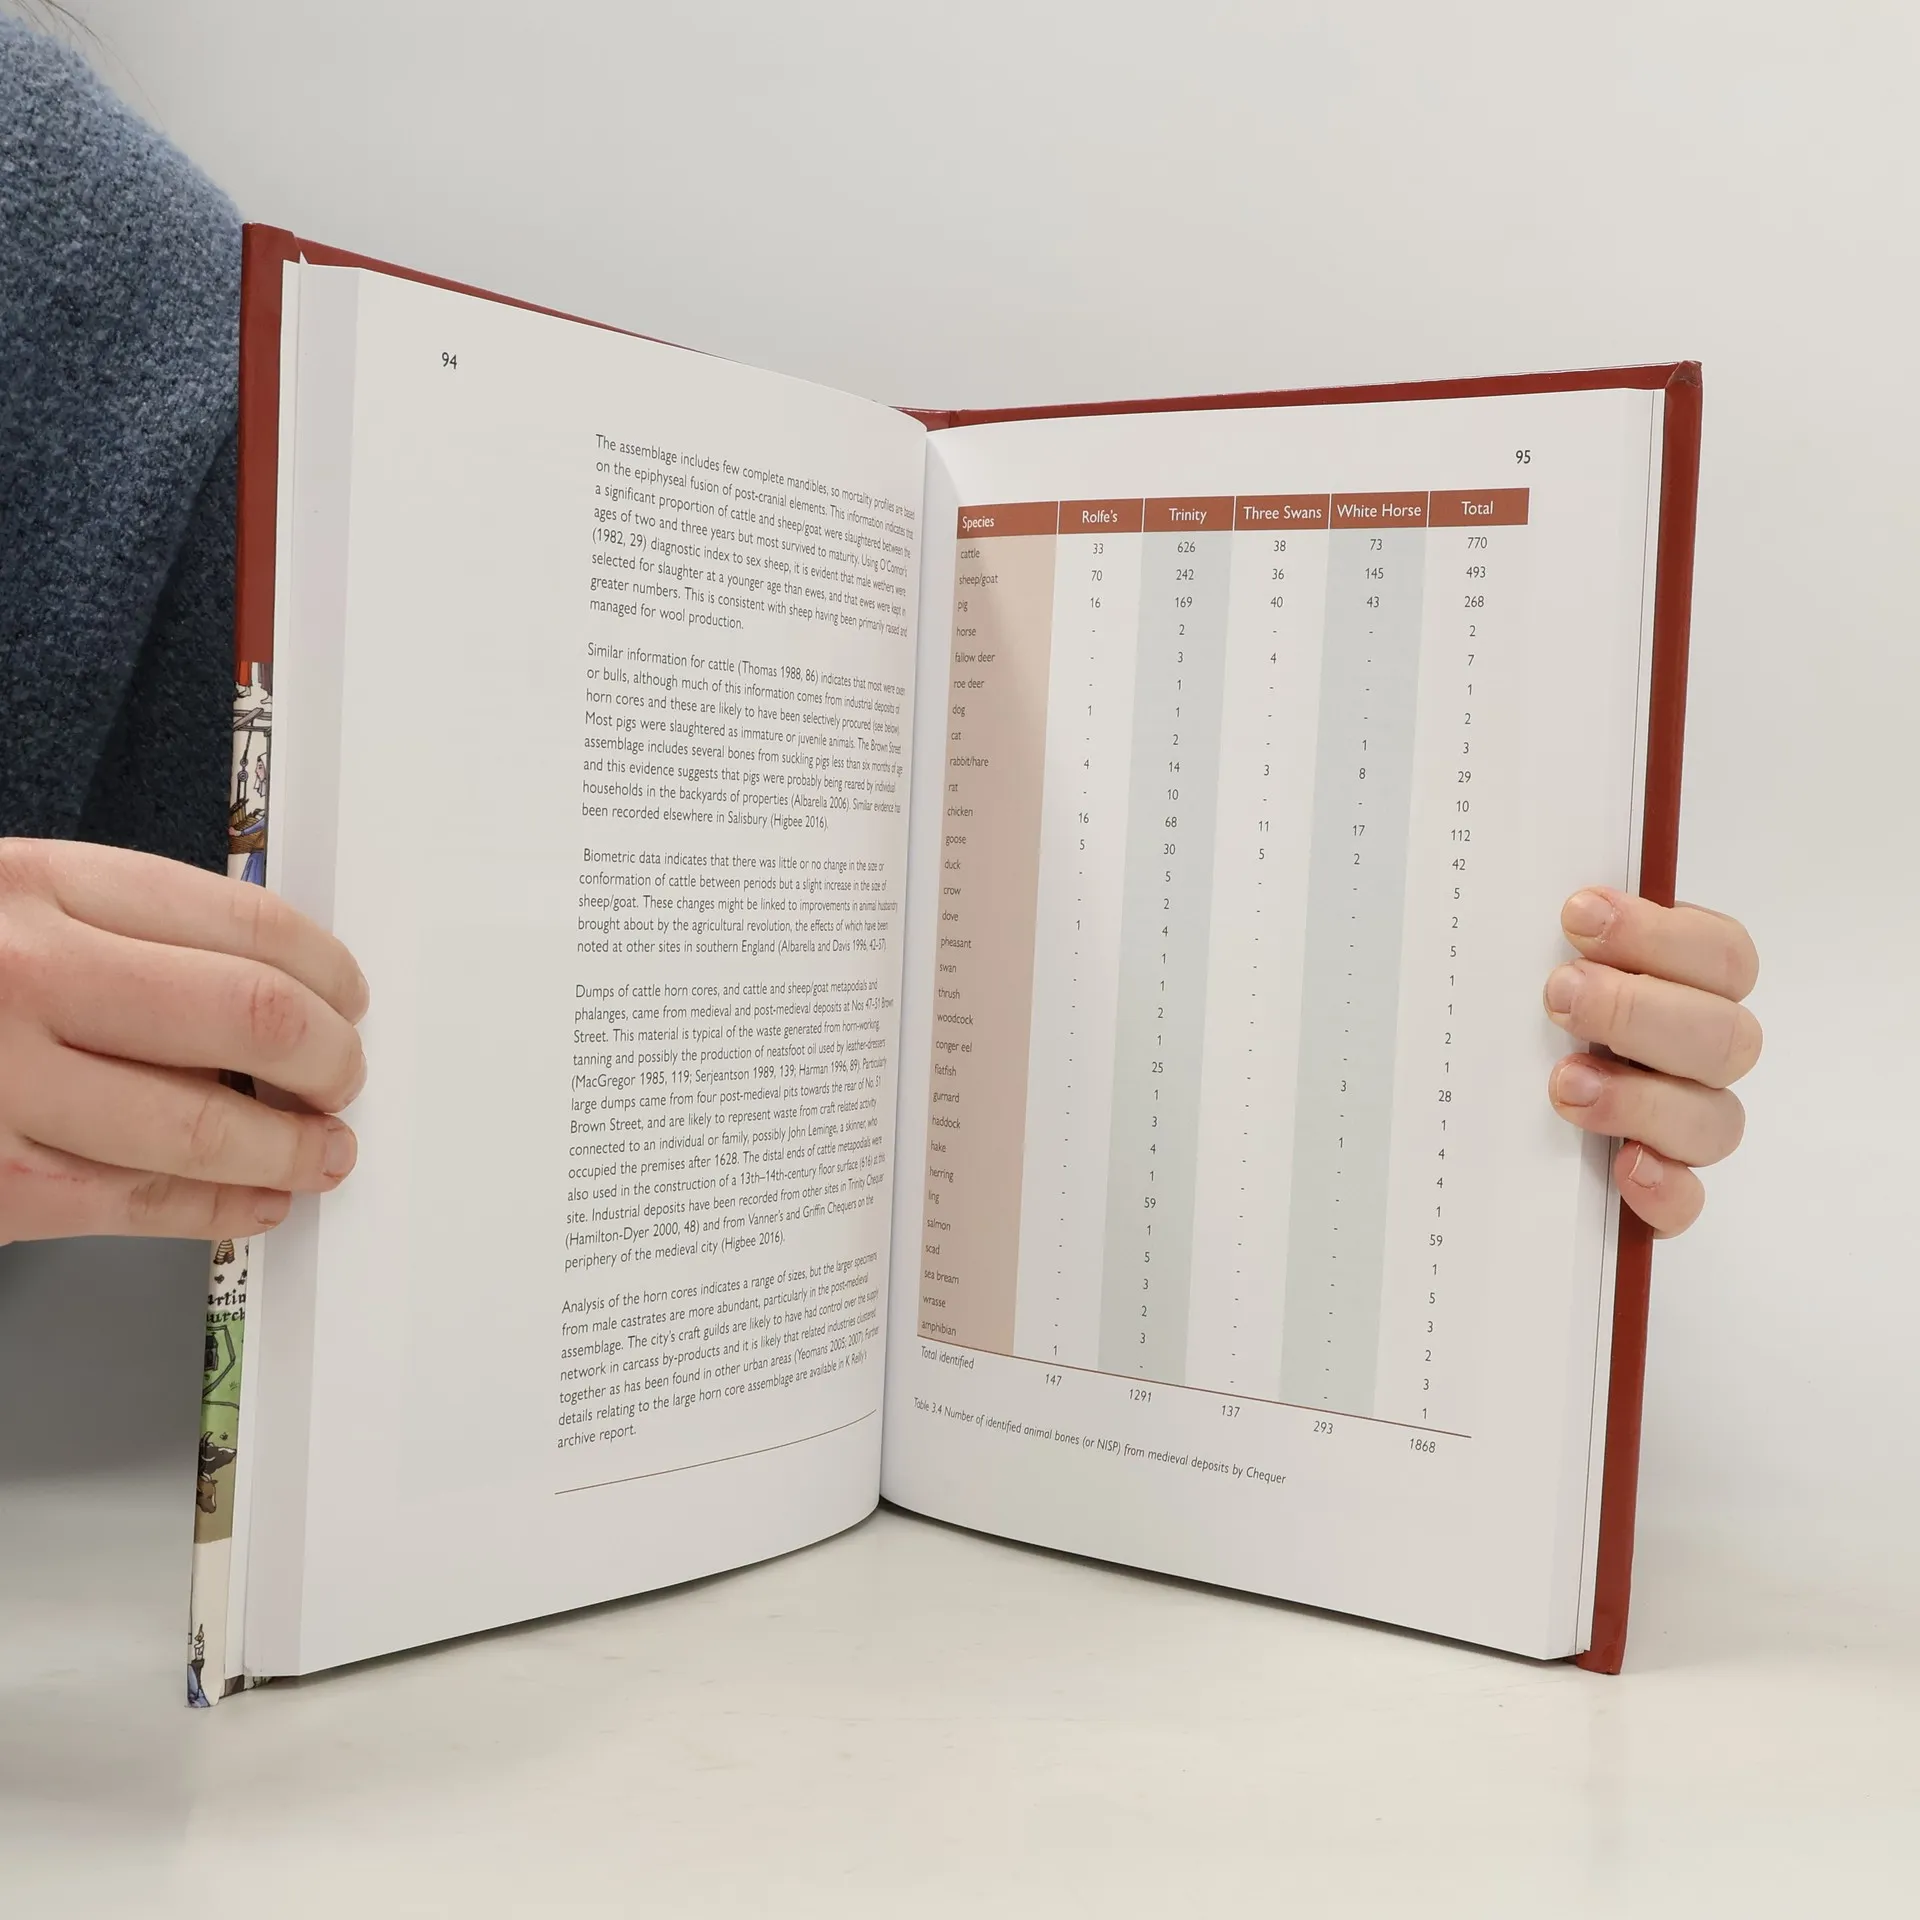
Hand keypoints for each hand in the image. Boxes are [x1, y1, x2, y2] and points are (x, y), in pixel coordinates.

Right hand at [0, 839, 367, 1243]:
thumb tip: (265, 981)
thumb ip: (116, 929)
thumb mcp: (4, 903)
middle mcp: (24, 976)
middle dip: (329, 1058)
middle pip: (252, 1018)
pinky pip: (138, 1203)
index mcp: (36, 886)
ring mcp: (1, 1084)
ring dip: (294, 1147)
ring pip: (206, 1126)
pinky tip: (255, 1201)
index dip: (328, 972)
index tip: (349, 997)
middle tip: (343, 1075)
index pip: (249, 923)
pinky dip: (221, 1209)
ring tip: (322, 1149)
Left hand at [1544, 887, 1759, 1236]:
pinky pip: (1688, 1202)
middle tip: (1558, 994)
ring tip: (1563, 1084)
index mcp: (1685, 987)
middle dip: (1638, 1010)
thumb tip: (1525, 894)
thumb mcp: (1523, 964)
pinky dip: (1663, 1189)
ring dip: (1641, 1098)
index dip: (1660, 933)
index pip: (1722, 955)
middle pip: (1726, 1035)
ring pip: (1715, 1120)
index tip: (1577, 917)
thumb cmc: (1515, 1017)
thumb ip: (1546, 936)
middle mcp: (1697, 1056)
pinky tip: (1623, 1169)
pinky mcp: (1661, 1191)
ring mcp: (1685, 1126)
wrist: (1473, 1118)